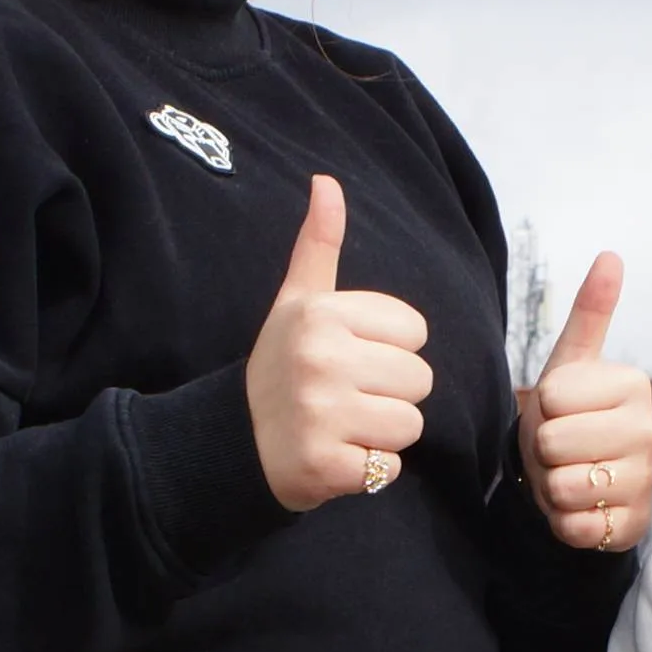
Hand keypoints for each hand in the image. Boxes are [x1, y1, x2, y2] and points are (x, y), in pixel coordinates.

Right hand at [248, 174, 433, 510]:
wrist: (232, 443)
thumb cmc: (279, 367)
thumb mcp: (296, 302)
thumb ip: (317, 245)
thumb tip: (326, 180)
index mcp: (321, 314)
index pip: (415, 331)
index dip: (389, 349)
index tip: (348, 357)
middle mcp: (320, 359)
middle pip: (420, 380)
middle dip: (389, 394)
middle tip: (343, 398)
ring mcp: (321, 415)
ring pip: (410, 425)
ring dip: (382, 435)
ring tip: (341, 426)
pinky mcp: (325, 466)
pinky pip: (388, 468)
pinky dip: (368, 471)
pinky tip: (335, 456)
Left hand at [519, 253, 651, 550]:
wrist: (582, 477)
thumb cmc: (572, 417)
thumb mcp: (571, 364)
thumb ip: (590, 312)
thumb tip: (610, 255)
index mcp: (632, 385)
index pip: (551, 398)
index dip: (542, 408)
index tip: (562, 412)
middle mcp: (648, 431)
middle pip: (554, 444)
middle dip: (544, 451)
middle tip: (563, 449)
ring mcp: (645, 480)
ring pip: (563, 486)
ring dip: (552, 487)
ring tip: (571, 476)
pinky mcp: (633, 525)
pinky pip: (574, 527)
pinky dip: (563, 522)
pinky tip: (581, 508)